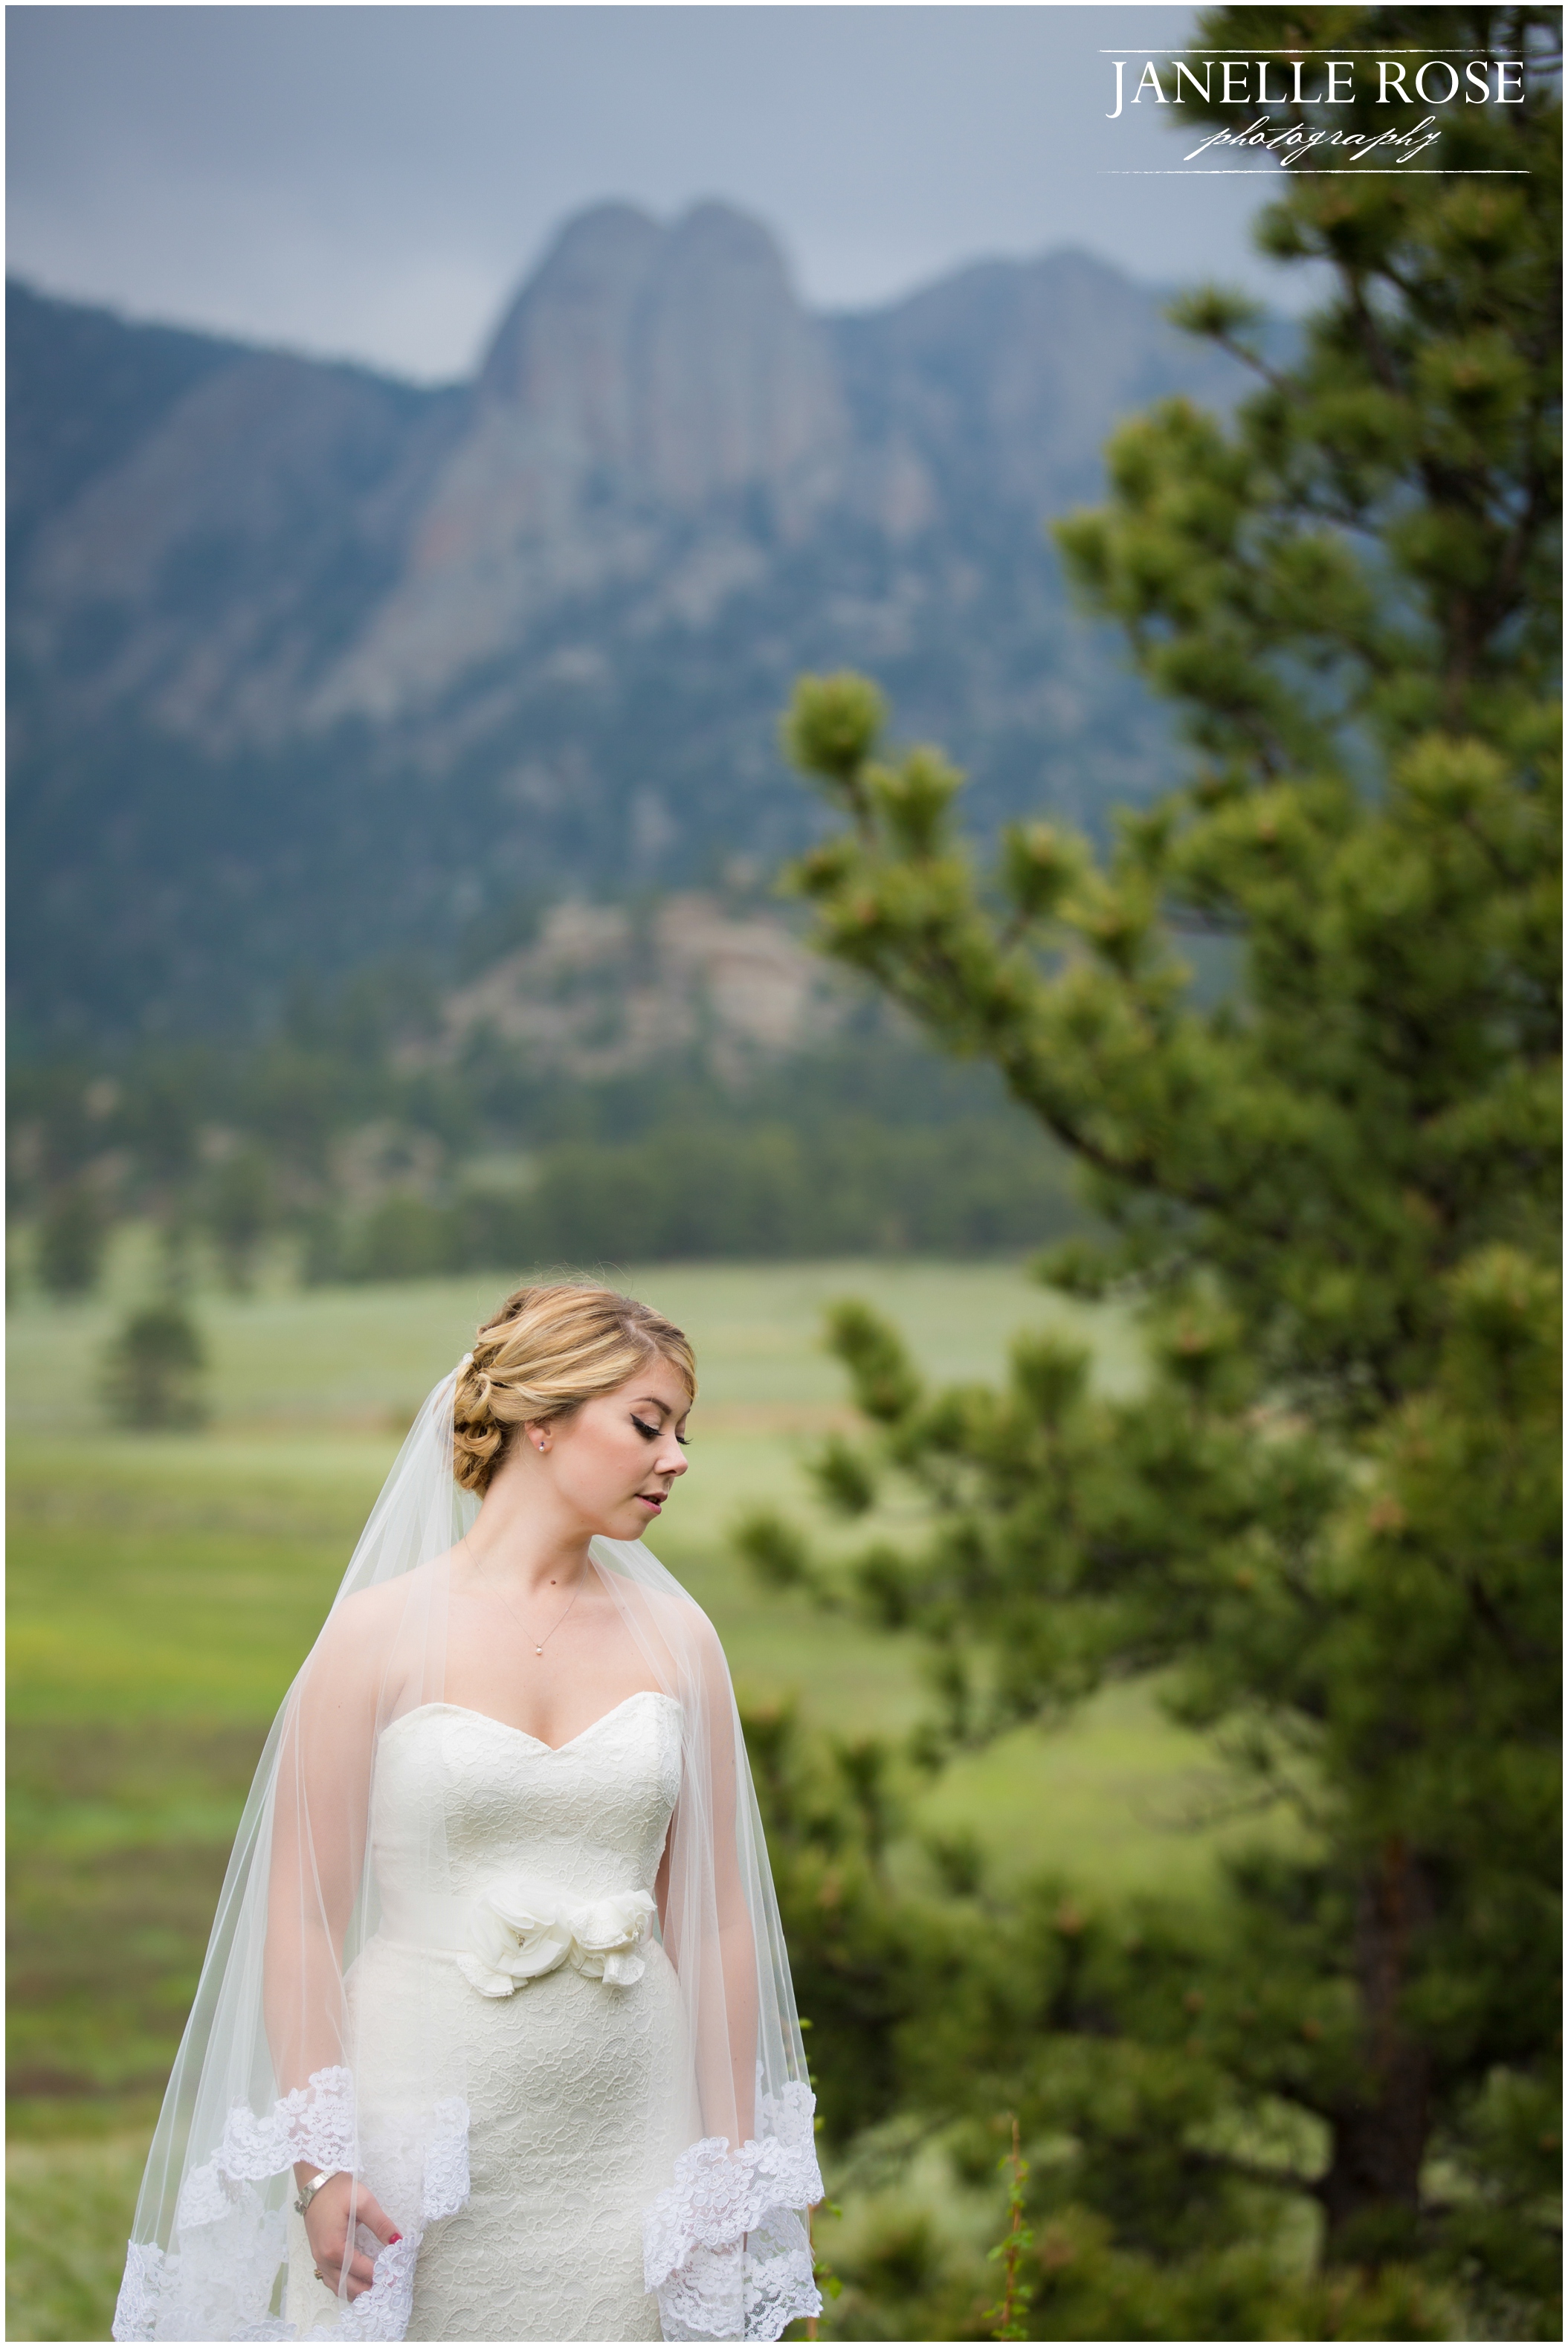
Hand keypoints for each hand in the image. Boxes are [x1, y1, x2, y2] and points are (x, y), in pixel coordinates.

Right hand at [302, 2173, 400, 2301]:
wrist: (314, 2182)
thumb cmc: (338, 2190)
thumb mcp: (363, 2202)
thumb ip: (381, 2224)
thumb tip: (398, 2241)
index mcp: (335, 2248)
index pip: (362, 2270)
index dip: (380, 2276)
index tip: (395, 2278)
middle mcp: (324, 2259)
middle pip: (348, 2285)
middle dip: (369, 2289)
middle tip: (387, 2289)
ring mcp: (318, 2259)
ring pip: (337, 2287)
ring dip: (356, 2292)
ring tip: (375, 2290)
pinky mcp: (317, 2255)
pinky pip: (329, 2280)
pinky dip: (343, 2286)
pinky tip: (356, 2284)